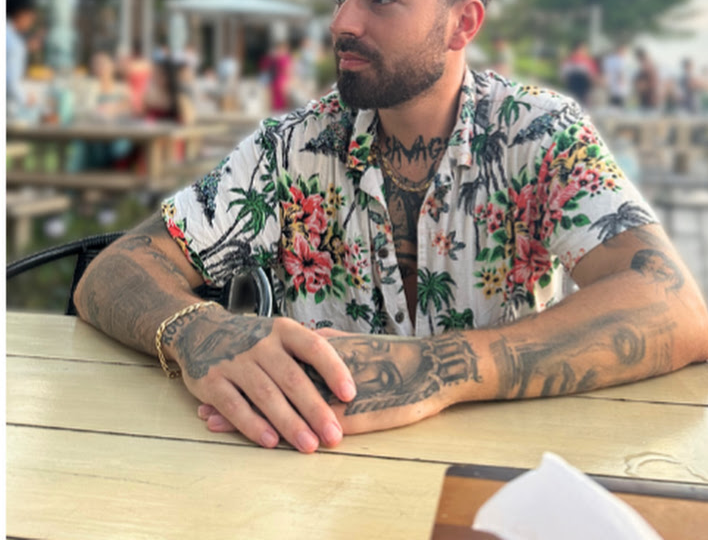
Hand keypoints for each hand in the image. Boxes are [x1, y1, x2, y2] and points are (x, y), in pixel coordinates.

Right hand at [162, 309, 356, 452]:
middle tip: (334, 436)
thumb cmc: (253, 339)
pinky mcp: (212, 381)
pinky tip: (270, 442)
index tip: (350, 394)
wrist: (200, 330)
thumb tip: (354, 361)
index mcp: (283, 330)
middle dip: (316, 409)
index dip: (334, 369)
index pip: (314, 347)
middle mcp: (260, 344)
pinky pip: (235, 406)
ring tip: (309, 445)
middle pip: (293, 378)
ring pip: (267, 395)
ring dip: (290, 423)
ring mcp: (235, 361)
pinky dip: (253, 425)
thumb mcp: (280, 332)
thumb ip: (309, 348)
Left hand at [197, 331, 481, 438]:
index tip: (219, 374)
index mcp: (325, 349)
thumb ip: (331, 340)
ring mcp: (337, 393)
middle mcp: (325, 370)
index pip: (277, 360)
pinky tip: (265, 443)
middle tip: (206, 406)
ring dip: (250, 417)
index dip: (247, 369)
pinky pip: (310, 426)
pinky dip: (285, 433)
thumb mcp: (359, 342)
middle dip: (237, 396)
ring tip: (216, 425)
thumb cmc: (397, 354)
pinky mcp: (354, 415)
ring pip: (285, 406)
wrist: (433, 366)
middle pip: (272, 383)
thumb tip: (310, 333)